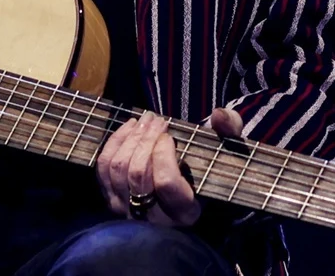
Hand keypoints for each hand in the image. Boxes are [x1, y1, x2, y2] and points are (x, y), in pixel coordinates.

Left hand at [95, 107, 244, 226]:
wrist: (190, 187)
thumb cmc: (209, 169)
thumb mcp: (227, 151)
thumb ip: (230, 132)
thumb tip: (219, 115)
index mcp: (185, 212)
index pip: (165, 183)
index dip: (163, 153)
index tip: (169, 135)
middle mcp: (154, 219)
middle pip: (139, 175)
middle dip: (146, 139)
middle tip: (157, 119)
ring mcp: (128, 211)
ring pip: (119, 170)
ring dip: (130, 138)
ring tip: (145, 120)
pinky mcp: (112, 200)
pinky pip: (104, 169)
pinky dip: (114, 143)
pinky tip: (129, 126)